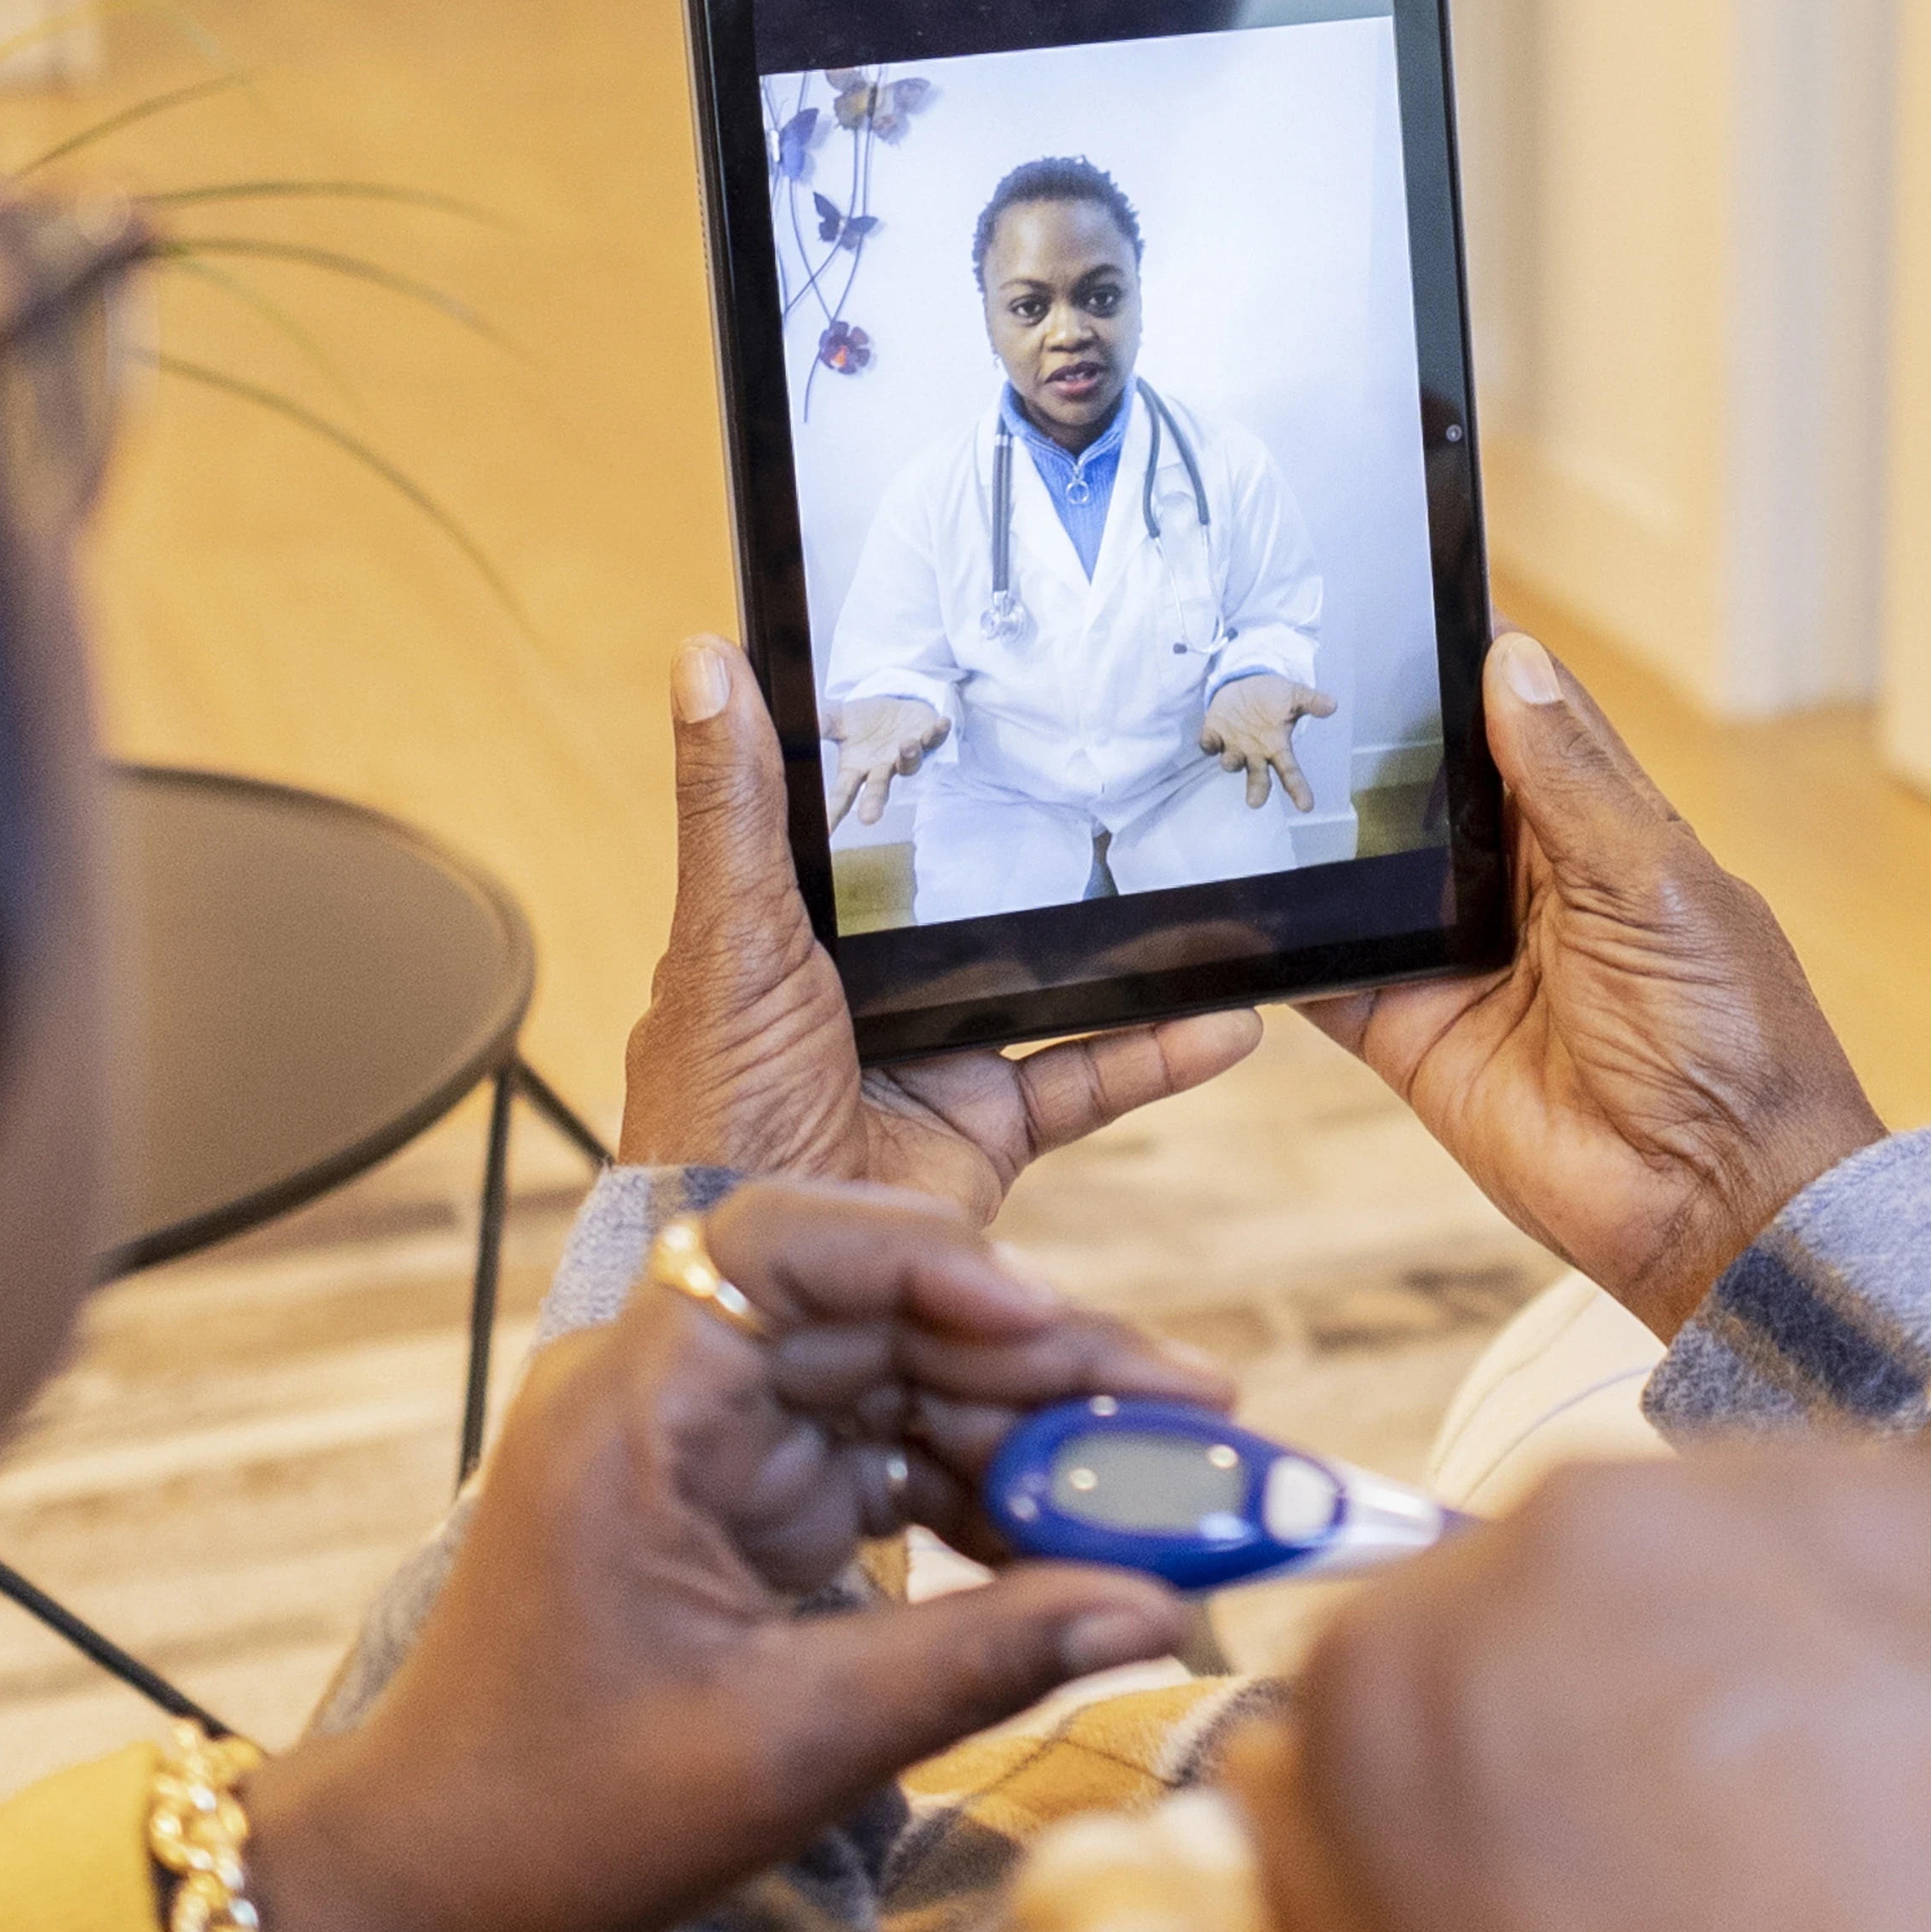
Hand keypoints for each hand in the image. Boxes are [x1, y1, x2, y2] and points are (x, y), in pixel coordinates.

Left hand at [246, 1179, 1231, 1931]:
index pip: (786, 1246)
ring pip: (900, 1385)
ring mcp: (707, 1448)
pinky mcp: (739, 1508)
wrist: (429, 1885)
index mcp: (633, 1407)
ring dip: (1036, 1430)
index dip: (934, 1263)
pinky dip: (985, 1496)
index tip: (1058, 1324)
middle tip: (1199, 1407)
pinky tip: (1093, 1541)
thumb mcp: (788, 1744)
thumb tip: (1159, 1611)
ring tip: (1180, 1479)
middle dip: (1044, 1357)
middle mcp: (667, 1395)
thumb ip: (979, 1659)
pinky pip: (884, 1462)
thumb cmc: (559, 1813)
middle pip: (878, 1312)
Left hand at [630, 639, 1256, 1219]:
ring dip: (1128, 950)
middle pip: (969, 904)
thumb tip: (706, 655)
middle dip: (1047, 857)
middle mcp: (865, 991)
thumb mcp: (727, 932)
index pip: (861, 828)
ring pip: (1049, 983)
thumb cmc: (714, 1105)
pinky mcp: (989, 1128)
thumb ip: (734, 804)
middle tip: (1131, 776)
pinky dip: (1159, 1052)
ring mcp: (933, 1058)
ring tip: (1210, 893)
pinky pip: (1089, 1077)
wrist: (767, 1275)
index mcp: (789, 931)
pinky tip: (1224, 1018)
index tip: (990, 695)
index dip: (918, 770)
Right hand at [819, 695, 948, 831]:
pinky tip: (942, 724)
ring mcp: (906, 756)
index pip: (842, 795)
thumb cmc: (866, 720)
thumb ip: (821, 725)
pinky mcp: (927, 739)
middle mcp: (882, 768)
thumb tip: (797, 729)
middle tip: (868, 819)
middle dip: (874, 804)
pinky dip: (938, 732)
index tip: (824, 833)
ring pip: (909, 765)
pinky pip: (934, 739)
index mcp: (857, 769)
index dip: (833, 812)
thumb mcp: (839, 719)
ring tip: (905, 747)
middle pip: (878, 791)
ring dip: (908, 757)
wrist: (898, 705)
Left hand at [1196, 673, 1337, 810]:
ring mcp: (1234, 746)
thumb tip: (1332, 705)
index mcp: (1277, 748)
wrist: (1245, 681)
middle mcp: (1255, 753)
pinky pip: (1209, 744)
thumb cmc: (1272, 695)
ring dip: (1231, 762)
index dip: (1298, 789)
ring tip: (1233, 760)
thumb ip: (1311, 702)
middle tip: (1255, 802)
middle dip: (1256, 790)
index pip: (1290, 773)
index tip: (1306, 806)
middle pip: (1258, 778)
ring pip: (1231, 762)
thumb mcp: (1294, 695)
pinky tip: (1210, 742)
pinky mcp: (1214, 733)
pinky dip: (1208, 744)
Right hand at [1240, 1452, 1930, 1931]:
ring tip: (1892, 1859)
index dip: (1503, 1799)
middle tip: (1746, 1886)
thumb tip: (1293, 1768)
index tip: (1582, 1902)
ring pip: (1769, 1550)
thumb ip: (1330, 1894)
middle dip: (1641, 1699)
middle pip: (1588, 1586)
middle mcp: (1575, 1529)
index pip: (1412, 1671)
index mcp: (1393, 1669)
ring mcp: (1804, 1499)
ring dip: (1800, 1656)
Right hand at [1301, 630, 1888, 1330]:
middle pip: (1425, 792)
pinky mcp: (1413, 1037)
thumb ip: (1570, 778)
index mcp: (1601, 829)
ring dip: (1315, 838)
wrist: (1716, 1200)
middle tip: (1270, 679)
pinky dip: (1282, 948)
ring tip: (1236, 766)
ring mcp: (1462, 961)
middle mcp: (1526, 887)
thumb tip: (1511, 660)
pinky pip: (1330, 979)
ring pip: (1369, 876)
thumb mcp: (1655, 881)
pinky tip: (1230, 903)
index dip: (1460, 665)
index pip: (1515, 719)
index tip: (1387, 600)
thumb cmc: (1730, 1038)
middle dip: (1362, 747)